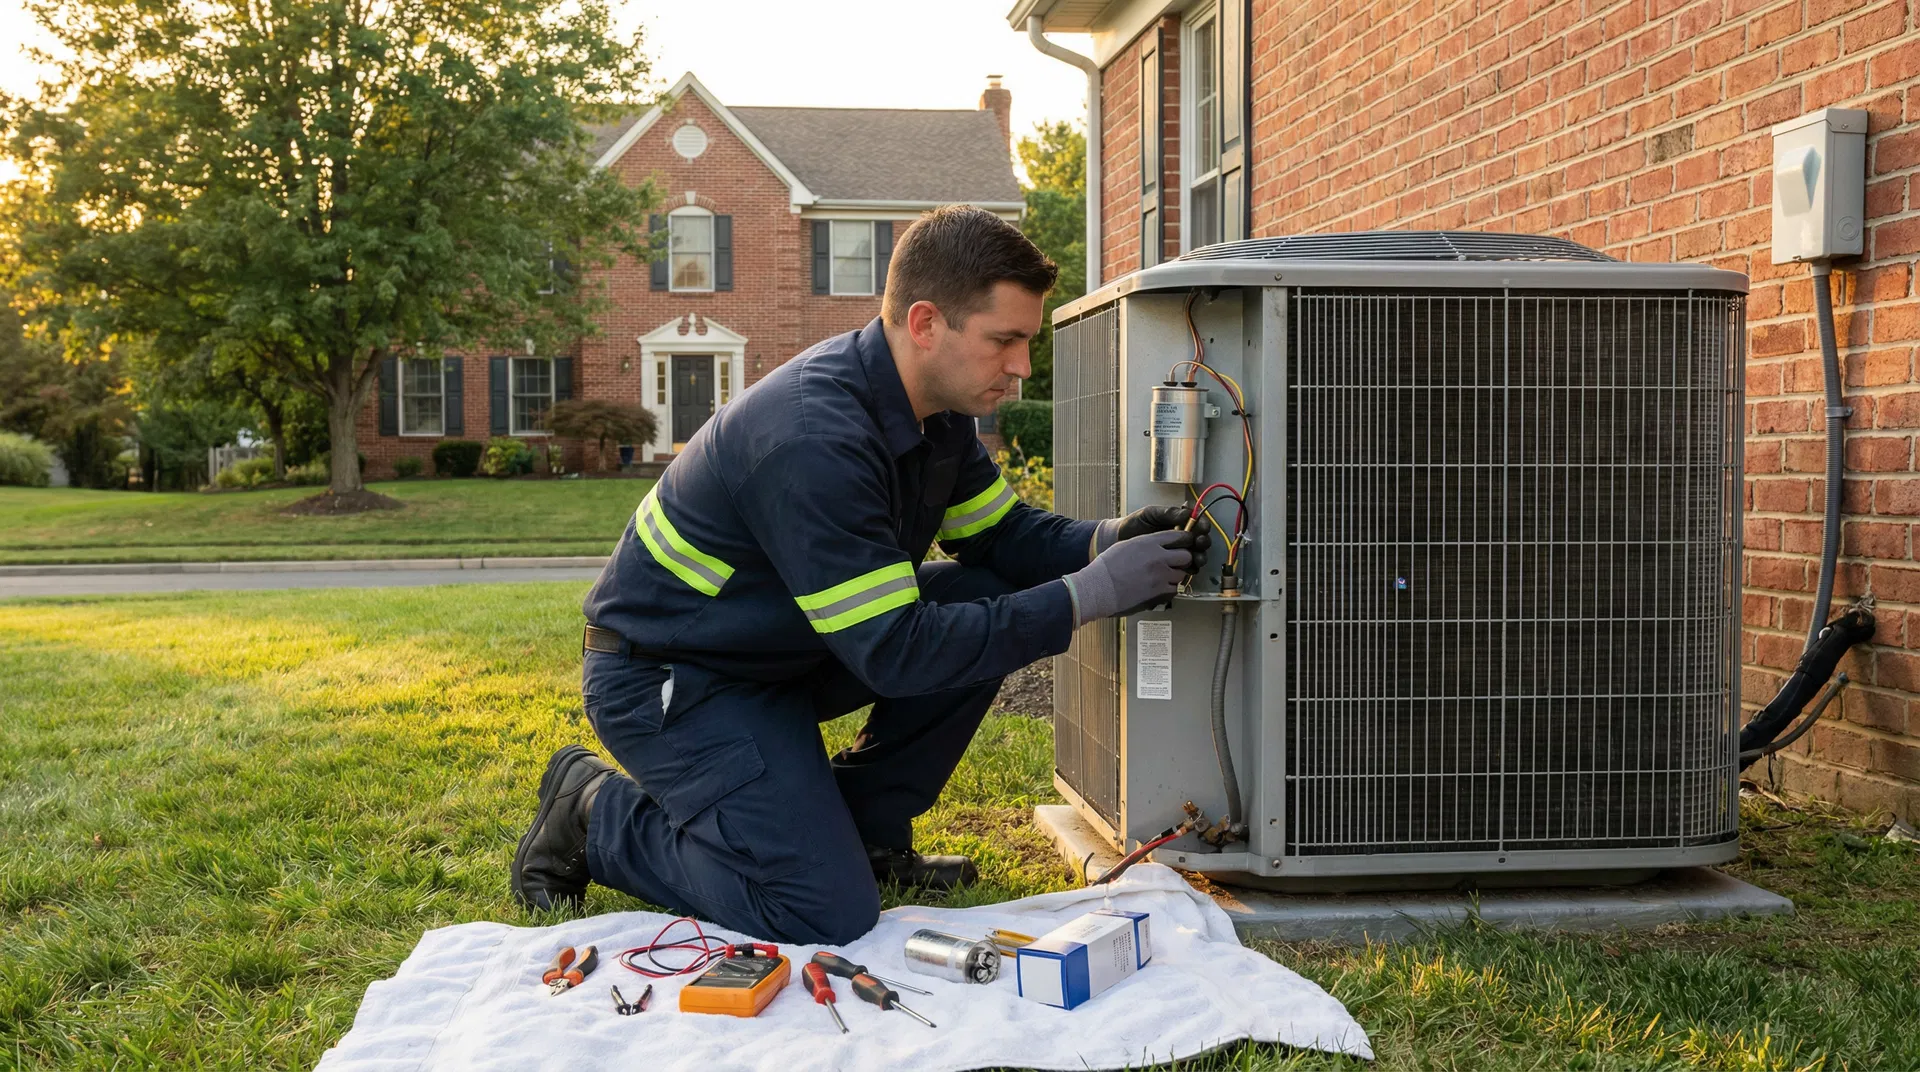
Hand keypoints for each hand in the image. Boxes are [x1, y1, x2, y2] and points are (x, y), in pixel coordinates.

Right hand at [1063, 530, 1195, 624]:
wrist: (1099, 588)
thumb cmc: (1107, 568)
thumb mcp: (1126, 546)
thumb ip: (1145, 544)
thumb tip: (1156, 545)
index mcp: (1149, 542)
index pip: (1178, 536)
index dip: (1183, 540)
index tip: (1184, 544)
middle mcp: (1158, 557)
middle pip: (1186, 556)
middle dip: (1182, 560)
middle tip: (1176, 563)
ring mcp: (1160, 575)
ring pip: (1181, 574)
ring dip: (1175, 576)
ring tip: (1163, 577)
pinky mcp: (1159, 592)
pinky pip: (1174, 590)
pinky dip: (1169, 589)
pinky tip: (1159, 588)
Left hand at [1098, 505, 1211, 572]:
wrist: (1119, 540)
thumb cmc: (1135, 524)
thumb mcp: (1150, 514)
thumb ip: (1168, 513)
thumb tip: (1187, 512)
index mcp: (1179, 522)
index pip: (1198, 523)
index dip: (1203, 525)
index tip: (1202, 527)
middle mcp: (1182, 538)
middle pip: (1201, 541)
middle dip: (1203, 542)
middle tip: (1199, 543)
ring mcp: (1178, 552)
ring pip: (1196, 555)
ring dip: (1200, 557)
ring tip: (1196, 558)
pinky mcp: (1172, 566)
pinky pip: (1186, 569)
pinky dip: (1190, 569)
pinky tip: (1188, 569)